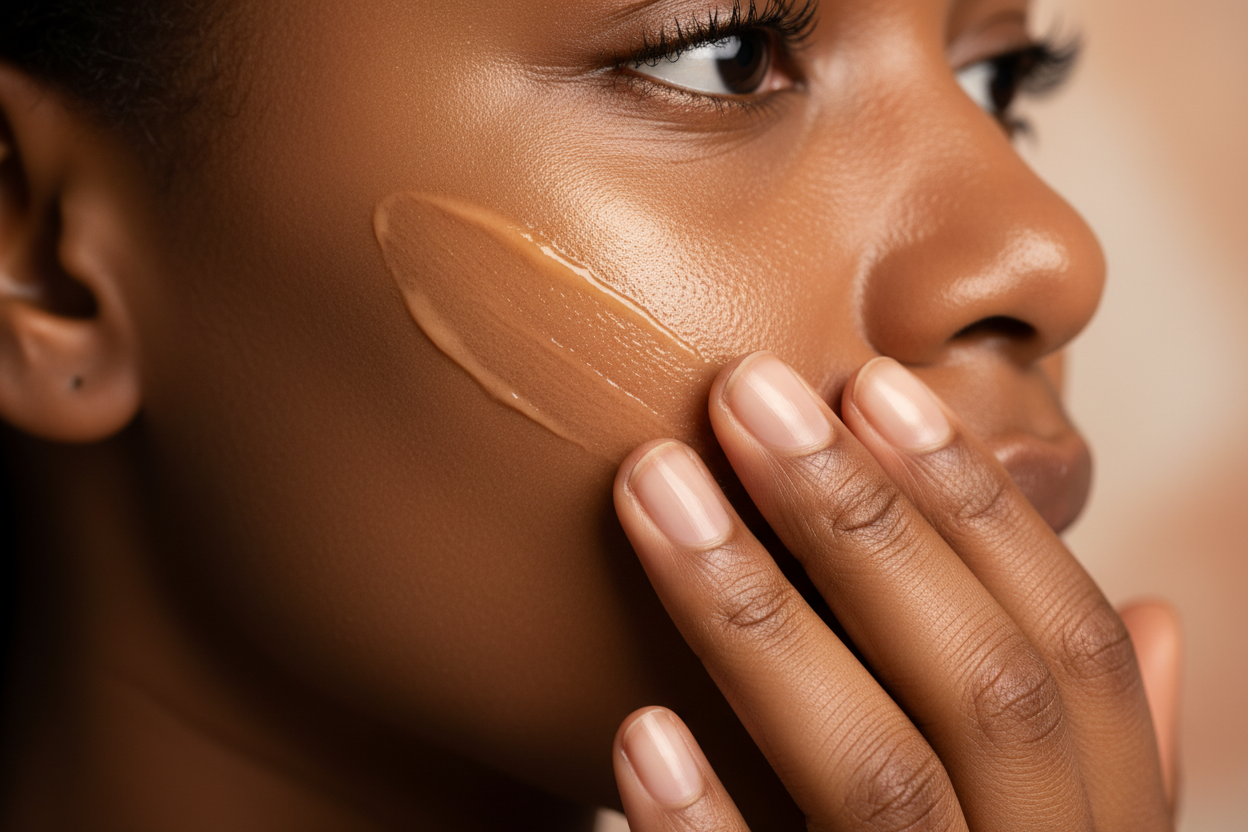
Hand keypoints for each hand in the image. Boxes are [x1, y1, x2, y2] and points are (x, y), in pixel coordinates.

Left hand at [611, 353, 1179, 830]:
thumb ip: (1100, 754)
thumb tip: (1150, 619)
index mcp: (1106, 830)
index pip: (1064, 644)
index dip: (976, 508)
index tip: (870, 385)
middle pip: (980, 686)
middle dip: (859, 522)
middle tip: (743, 391)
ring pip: (876, 778)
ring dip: (758, 619)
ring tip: (652, 486)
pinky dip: (711, 829)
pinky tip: (635, 733)